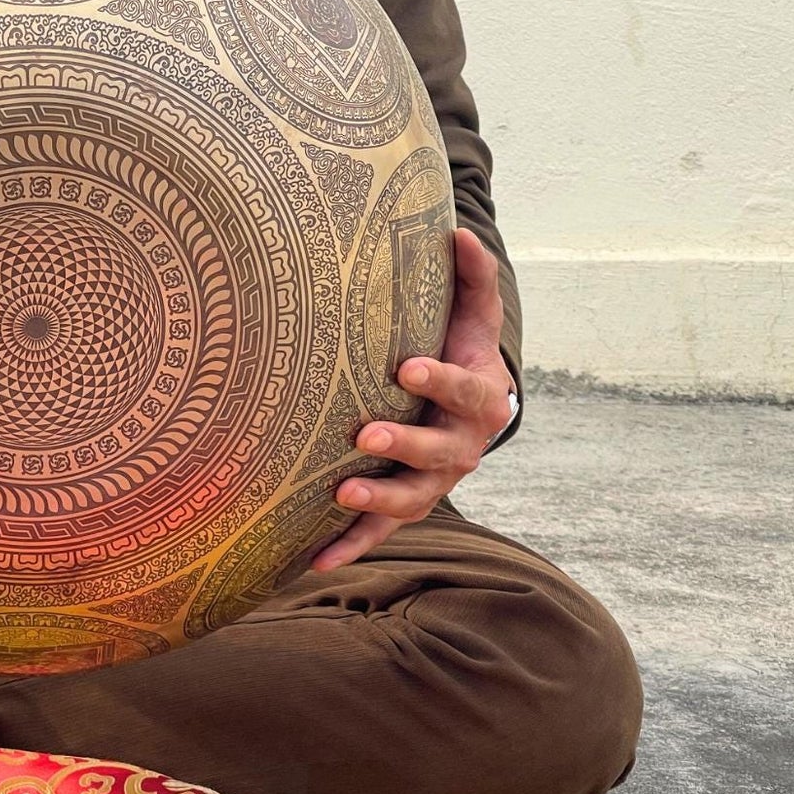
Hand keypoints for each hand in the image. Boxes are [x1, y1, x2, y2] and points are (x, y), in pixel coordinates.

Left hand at [311, 227, 514, 571]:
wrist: (475, 410)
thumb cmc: (464, 351)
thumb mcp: (474, 315)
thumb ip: (471, 276)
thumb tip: (458, 230)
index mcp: (481, 396)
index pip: (464, 389)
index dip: (439, 381)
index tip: (406, 367)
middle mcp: (463, 446)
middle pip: (439, 453)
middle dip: (404, 445)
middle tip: (366, 435)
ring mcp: (436, 482)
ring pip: (412, 500)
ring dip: (378, 503)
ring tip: (341, 493)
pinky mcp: (406, 507)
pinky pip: (379, 533)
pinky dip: (349, 548)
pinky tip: (313, 563)